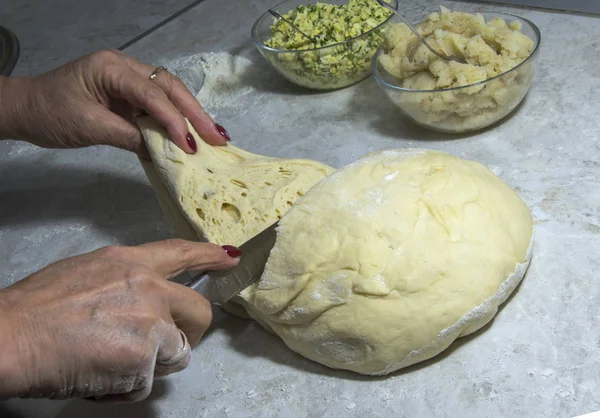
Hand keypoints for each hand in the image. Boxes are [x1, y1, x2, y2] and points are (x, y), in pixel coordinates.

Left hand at [0, 49, 230, 154]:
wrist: (25, 110)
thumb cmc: (50, 115)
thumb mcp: (89, 128)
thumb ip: (128, 137)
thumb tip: (163, 152)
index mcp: (111, 68)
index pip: (152, 94)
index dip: (174, 120)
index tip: (191, 145)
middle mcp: (125, 67)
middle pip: (170, 86)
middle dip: (195, 113)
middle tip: (218, 137)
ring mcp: (128, 78)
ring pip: (168, 94)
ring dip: (190, 115)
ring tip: (213, 136)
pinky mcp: (128, 93)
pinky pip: (157, 105)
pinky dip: (175, 120)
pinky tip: (190, 134)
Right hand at [0, 239, 240, 401]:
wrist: (11, 337)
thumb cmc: (36, 308)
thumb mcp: (84, 274)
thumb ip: (122, 284)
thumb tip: (140, 304)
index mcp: (131, 263)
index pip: (180, 253)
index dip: (208, 255)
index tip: (229, 257)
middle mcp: (149, 287)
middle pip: (199, 313)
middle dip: (189, 334)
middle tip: (169, 347)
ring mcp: (151, 321)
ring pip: (177, 354)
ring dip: (151, 365)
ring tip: (112, 364)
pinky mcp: (146, 355)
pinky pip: (149, 381)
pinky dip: (127, 386)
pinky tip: (100, 377)